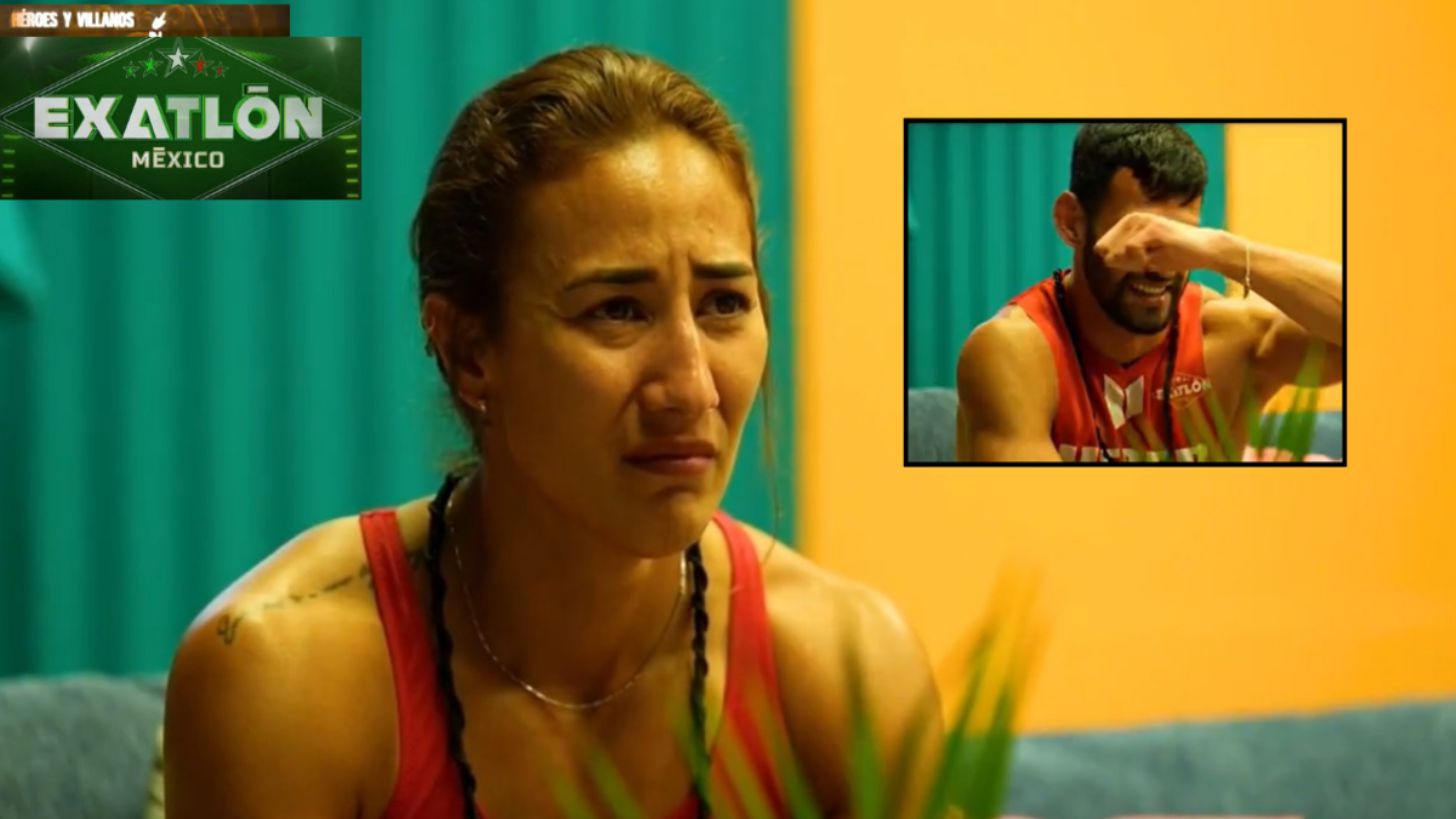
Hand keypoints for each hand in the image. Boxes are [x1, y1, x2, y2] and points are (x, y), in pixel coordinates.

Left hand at [1093, 211, 1224, 274]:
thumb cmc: (1174, 254)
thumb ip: (1121, 259)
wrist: (1204, 249)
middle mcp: (1132, 218)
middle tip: (1148, 261)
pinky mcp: (1153, 228)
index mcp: (1127, 223)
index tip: (1139, 261)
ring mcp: (1143, 222)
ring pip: (1119, 251)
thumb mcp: (1142, 259)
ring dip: (1135, 263)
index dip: (1118, 262)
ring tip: (1155, 258)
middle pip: (1108, 250)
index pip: (1102, 248)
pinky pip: (1131, 250)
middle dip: (1124, 262)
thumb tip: (1104, 259)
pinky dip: (1141, 260)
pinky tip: (1156, 259)